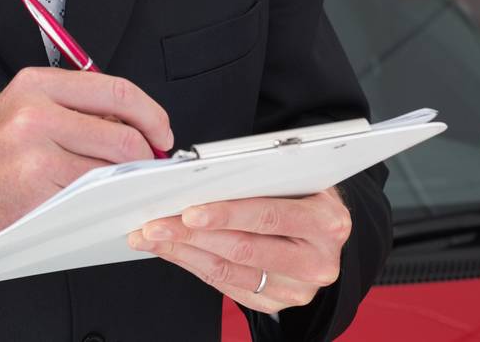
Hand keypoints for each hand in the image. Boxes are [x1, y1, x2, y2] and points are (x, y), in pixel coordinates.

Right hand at [0, 67, 172, 261]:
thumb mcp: (22, 114)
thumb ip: (73, 109)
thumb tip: (132, 119)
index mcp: (36, 84)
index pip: (115, 88)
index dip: (150, 113)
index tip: (161, 131)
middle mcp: (36, 109)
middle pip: (124, 128)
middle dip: (148, 152)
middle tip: (152, 164)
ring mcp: (37, 147)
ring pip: (114, 161)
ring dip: (131, 177)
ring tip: (126, 183)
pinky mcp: (38, 183)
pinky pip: (95, 190)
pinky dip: (110, 197)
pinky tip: (104, 199)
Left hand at [126, 188, 350, 315]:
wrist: (325, 231)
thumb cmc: (306, 194)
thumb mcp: (299, 178)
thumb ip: (263, 177)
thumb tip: (203, 176)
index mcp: (327, 223)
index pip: (269, 217)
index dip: (226, 214)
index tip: (189, 211)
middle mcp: (316, 261)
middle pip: (243, 249)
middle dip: (191, 235)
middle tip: (155, 224)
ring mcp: (297, 289)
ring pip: (228, 270)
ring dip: (183, 252)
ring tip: (153, 236)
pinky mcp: (275, 303)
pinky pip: (226, 285)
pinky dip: (193, 265)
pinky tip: (172, 250)